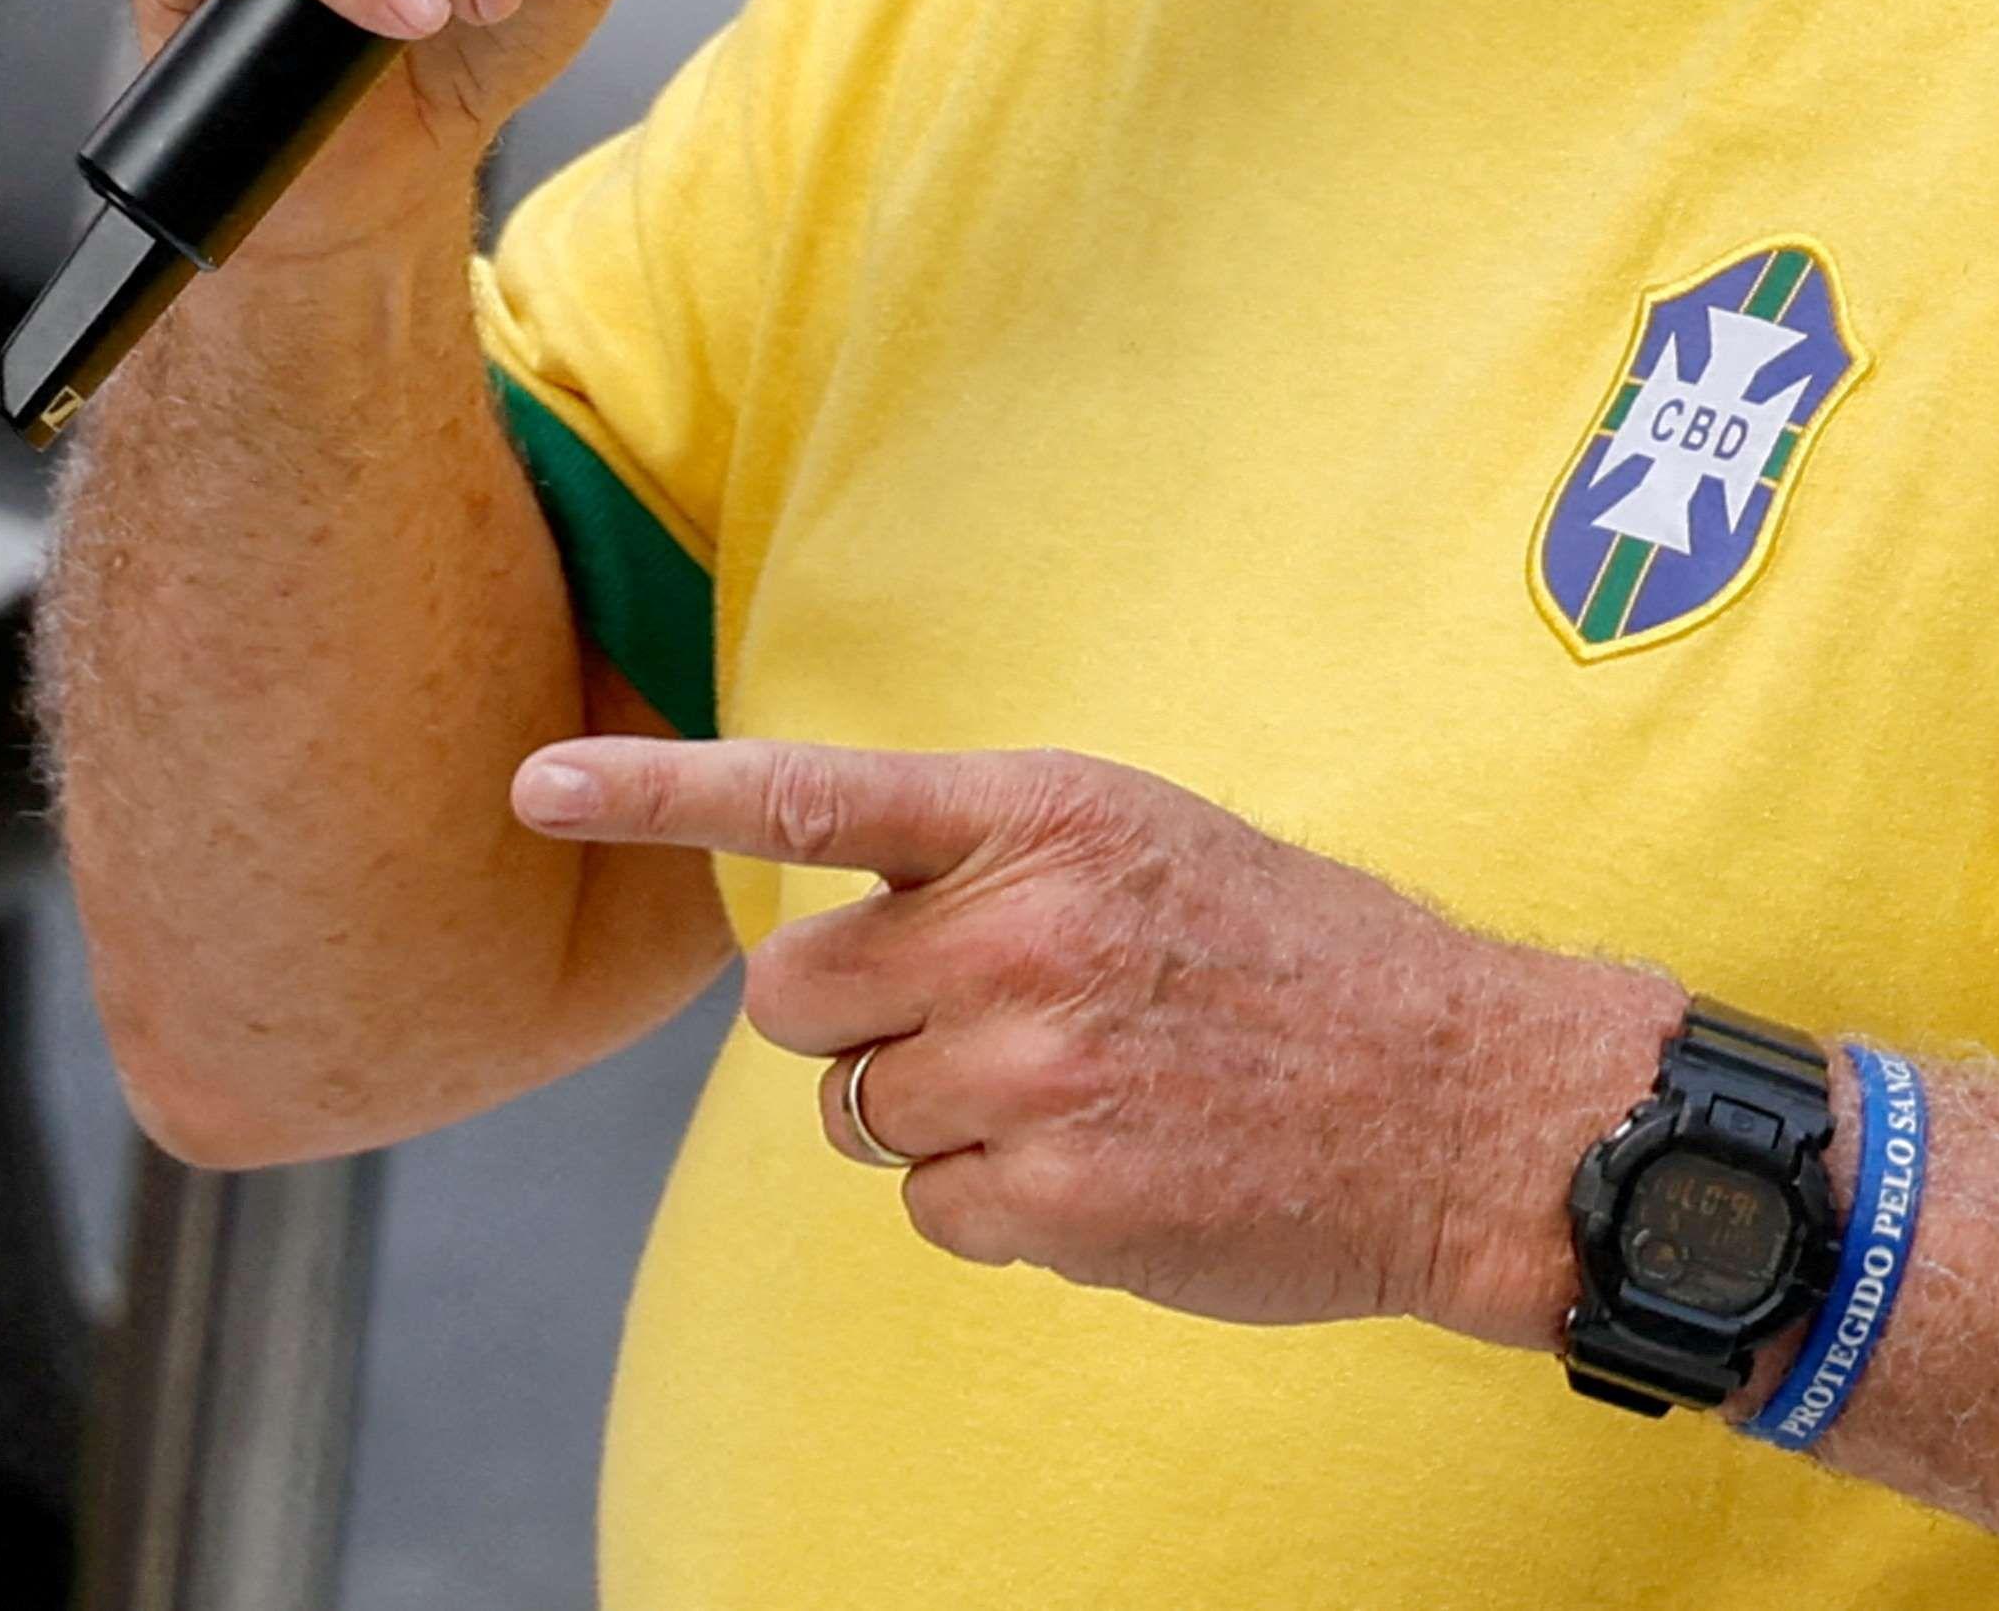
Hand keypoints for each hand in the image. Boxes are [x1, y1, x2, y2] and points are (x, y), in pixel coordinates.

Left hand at [510, 736, 1683, 1342]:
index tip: (535, 786)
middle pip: (797, 995)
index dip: (660, 790)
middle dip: (860, 1022)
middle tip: (992, 1024)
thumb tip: (831, 940)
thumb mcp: (1148, 847)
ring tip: (1088, 1095)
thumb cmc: (1298, 966)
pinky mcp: (1048, 1199)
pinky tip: (1114, 1167)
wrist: (1463, 1102)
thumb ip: (989, 864)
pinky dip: (1000, 1208)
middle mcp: (1022, 929)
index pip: (817, 793)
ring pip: (855, 1117)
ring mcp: (1030, 1070)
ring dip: (939, 1120)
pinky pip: (929, 1212)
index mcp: (1048, 814)